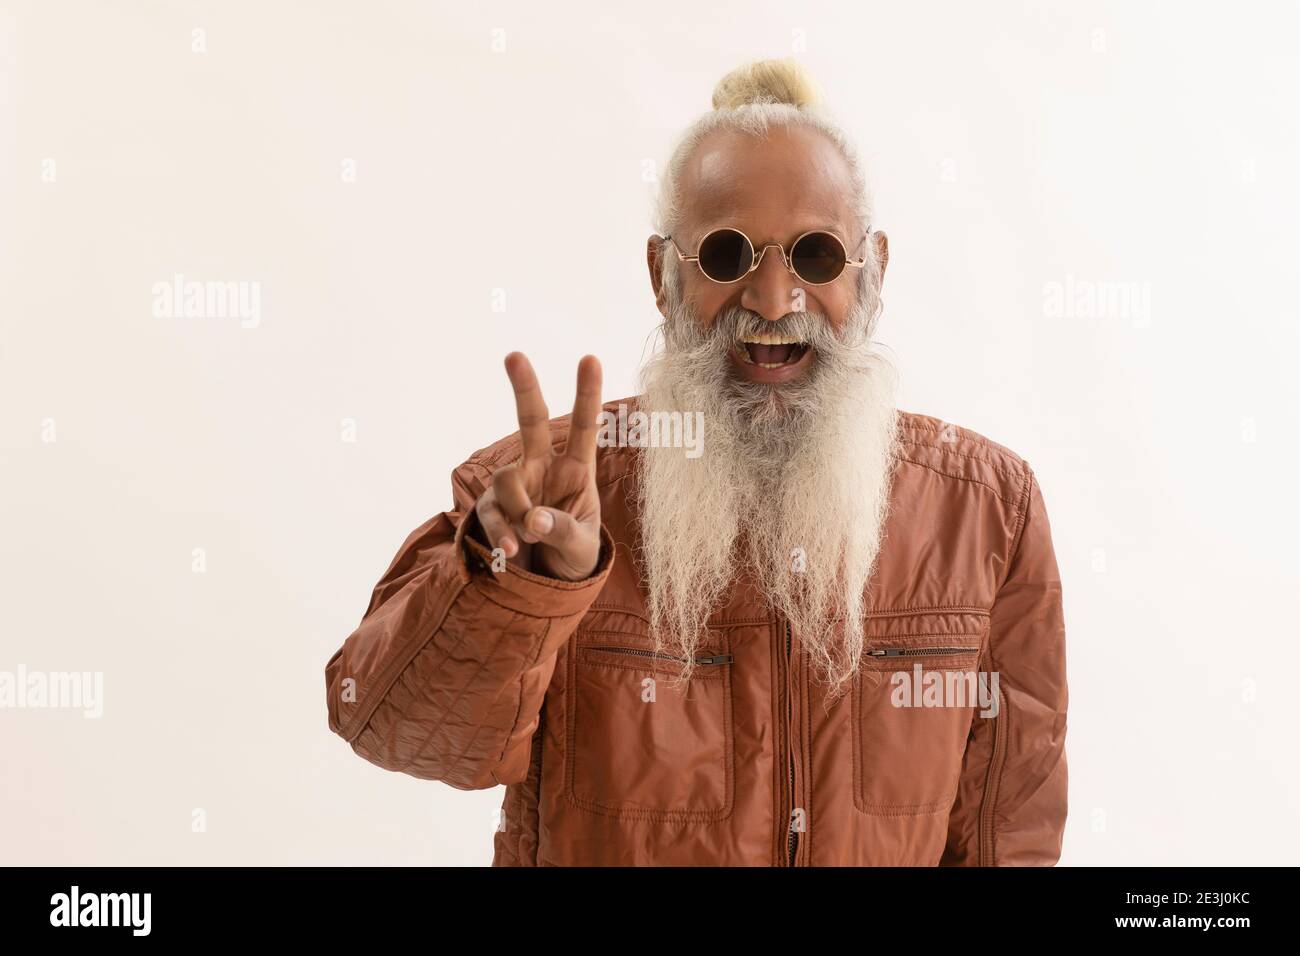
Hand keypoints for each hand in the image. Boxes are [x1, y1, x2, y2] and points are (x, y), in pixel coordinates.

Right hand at [473, 352, 603, 580]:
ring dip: (518, 510)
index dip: (587, 394)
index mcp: (577, 470)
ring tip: (529, 541)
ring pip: (506, 478)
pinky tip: (510, 550)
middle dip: (524, 387)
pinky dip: (499, 531)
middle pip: (531, 420)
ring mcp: (516, 485)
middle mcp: (544, 468)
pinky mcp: (493, 506)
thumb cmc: (575, 556)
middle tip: (514, 355)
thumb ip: (564, 532)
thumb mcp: (583, 549)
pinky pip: (490, 511)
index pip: (584, 428)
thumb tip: (533, 520)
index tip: (590, 358)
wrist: (548, 583)